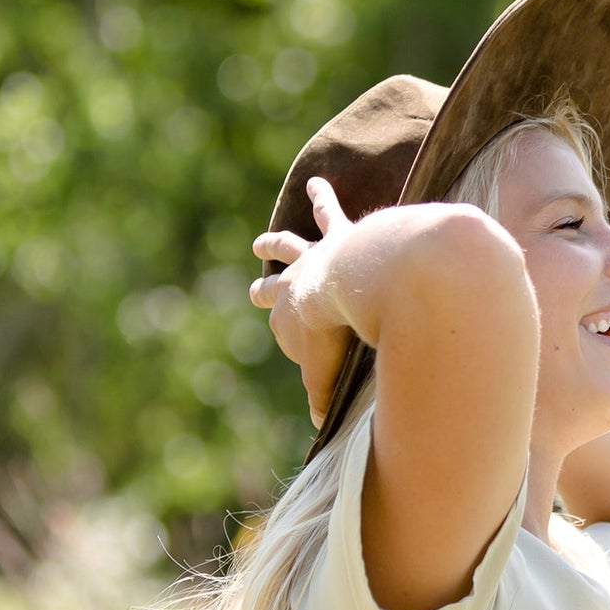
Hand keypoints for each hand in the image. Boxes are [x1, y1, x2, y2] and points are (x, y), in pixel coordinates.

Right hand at [251, 177, 356, 424]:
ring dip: (275, 245)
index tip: (311, 361)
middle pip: (274, 291)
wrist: (354, 285)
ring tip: (263, 243)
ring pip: (288, 247)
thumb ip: (322, 399)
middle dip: (265, 294)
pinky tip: (318, 182)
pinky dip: (321, 197)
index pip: (287, 334)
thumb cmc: (339, 334)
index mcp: (288, 319)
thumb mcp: (327, 375)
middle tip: (255, 293)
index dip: (298, 348)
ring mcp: (314, 257)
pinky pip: (328, 212)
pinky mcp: (339, 234)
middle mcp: (294, 284)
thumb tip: (318, 428)